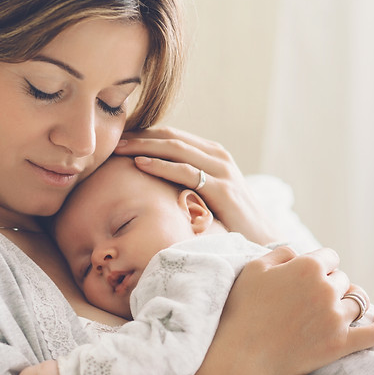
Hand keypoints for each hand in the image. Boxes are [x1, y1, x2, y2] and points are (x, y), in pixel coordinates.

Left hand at [114, 126, 279, 244]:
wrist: (262, 240)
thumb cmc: (230, 221)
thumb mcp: (207, 194)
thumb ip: (187, 181)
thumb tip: (153, 182)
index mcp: (213, 154)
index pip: (172, 136)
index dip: (143, 134)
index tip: (117, 138)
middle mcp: (218, 156)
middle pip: (171, 137)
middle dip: (139, 135)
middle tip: (111, 138)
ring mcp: (222, 170)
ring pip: (176, 148)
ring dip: (144, 145)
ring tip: (118, 147)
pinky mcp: (222, 189)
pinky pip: (186, 171)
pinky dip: (161, 165)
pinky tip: (140, 164)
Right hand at [187, 246, 373, 374]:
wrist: (242, 355)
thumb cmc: (243, 310)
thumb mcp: (255, 268)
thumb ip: (282, 253)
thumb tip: (300, 253)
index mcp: (308, 266)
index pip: (330, 257)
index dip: (319, 265)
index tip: (306, 277)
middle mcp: (327, 289)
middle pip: (342, 279)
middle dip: (330, 285)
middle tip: (309, 299)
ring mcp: (336, 317)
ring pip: (356, 301)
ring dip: (347, 302)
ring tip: (334, 310)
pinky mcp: (341, 344)